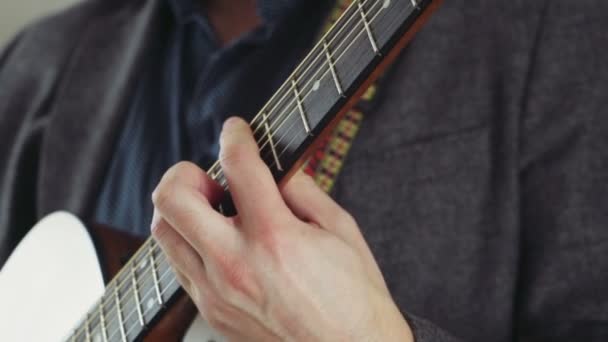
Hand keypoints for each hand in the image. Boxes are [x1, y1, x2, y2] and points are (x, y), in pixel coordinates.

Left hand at [151, 117, 412, 340]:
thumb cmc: (355, 297)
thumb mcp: (341, 230)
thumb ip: (304, 191)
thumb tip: (279, 170)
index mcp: (276, 237)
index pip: (238, 166)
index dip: (235, 135)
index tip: (236, 130)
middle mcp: (236, 265)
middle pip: (173, 198)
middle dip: (185, 172)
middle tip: (210, 177)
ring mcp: (217, 294)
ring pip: (164, 233)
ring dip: (183, 209)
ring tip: (214, 211)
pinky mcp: (212, 314)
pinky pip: (180, 266)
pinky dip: (191, 243)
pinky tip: (219, 243)